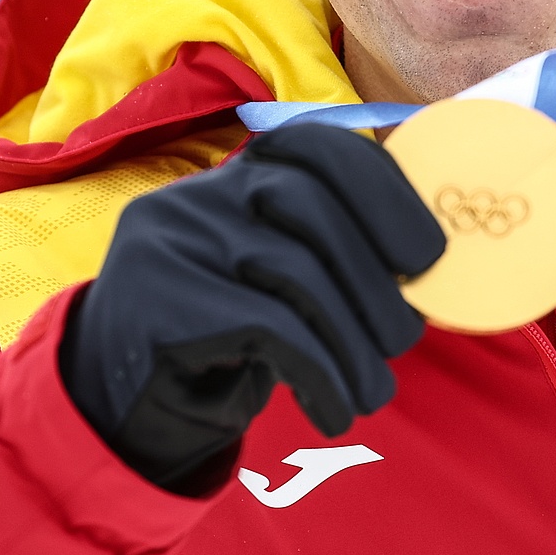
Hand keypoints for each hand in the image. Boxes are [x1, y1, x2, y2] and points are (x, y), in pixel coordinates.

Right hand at [59, 124, 445, 490]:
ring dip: (353, 343)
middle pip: (311, 205)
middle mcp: (200, 193)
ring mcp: (172, 240)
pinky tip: (332, 410)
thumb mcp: (279, 282)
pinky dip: (321, 372)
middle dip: (374, 279)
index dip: (385, 191)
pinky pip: (269, 328)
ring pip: (296, 272)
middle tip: (403, 339)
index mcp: (239, 175)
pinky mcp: (160, 299)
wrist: (122, 400)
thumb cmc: (226, 336)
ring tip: (371, 394)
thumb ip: (334, 253)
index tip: (427, 255)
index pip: (317, 144)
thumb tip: (433, 263)